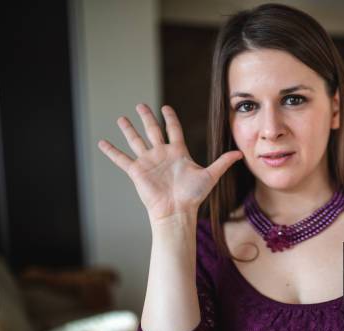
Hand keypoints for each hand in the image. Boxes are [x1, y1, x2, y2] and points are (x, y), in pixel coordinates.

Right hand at [98, 104, 242, 223]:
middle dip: (147, 117)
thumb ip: (223, 162)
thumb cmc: (193, 196)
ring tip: (121, 118)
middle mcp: (162, 154)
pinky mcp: (137, 171)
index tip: (166, 108)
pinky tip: (102, 142)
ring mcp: (148, 161)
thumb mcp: (210, 175)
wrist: (177, 211)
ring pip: (136, 140)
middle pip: (152, 130)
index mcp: (178, 152)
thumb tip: (240, 154)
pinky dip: (111, 151)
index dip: (170, 119)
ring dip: (128, 129)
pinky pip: (121, 159)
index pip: (173, 130)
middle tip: (141, 105)